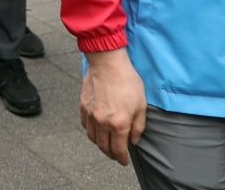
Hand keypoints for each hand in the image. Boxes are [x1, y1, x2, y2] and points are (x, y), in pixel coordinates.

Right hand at [81, 49, 146, 165]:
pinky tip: (96, 130)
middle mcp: (102, 123)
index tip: (124, 162)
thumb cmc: (127, 81)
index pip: (118, 150)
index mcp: (119, 124)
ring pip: (93, 138)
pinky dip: (91, 132)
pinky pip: (85, 126)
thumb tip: (133, 140)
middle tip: (116, 156)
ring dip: (100, 145)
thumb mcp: (141, 105)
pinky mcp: (83, 107)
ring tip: (106, 145)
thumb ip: (138, 126)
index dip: (122, 159)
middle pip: (104, 147)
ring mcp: (91, 115)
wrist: (108, 63)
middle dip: (111, 154)